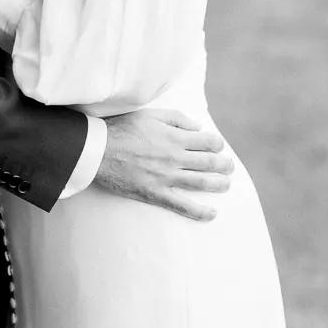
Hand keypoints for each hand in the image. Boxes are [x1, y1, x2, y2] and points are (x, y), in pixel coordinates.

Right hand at [95, 109, 233, 221]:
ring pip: (202, 183)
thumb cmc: (121, 128)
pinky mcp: (156, 193)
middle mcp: (174, 157)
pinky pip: (182, 206)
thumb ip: (175, 118)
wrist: (98, 151)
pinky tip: (212, 214)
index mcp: (173, 137)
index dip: (217, 144)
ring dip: (219, 184)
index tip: (218, 146)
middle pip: (209, 162)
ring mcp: (166, 177)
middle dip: (224, 164)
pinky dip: (200, 212)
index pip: (207, 142)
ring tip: (226, 184)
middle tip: (229, 166)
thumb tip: (197, 126)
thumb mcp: (149, 114)